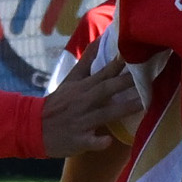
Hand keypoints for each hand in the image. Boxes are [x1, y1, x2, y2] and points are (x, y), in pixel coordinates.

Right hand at [42, 44, 142, 158]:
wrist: (34, 127)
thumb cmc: (58, 102)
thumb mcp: (70, 80)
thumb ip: (86, 61)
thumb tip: (99, 40)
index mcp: (83, 87)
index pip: (104, 73)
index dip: (120, 64)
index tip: (137, 56)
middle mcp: (83, 102)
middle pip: (106, 90)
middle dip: (126, 83)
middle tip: (147, 77)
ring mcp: (81, 121)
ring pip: (104, 114)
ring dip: (122, 109)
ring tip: (143, 105)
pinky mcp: (78, 140)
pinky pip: (90, 141)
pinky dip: (98, 141)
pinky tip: (108, 141)